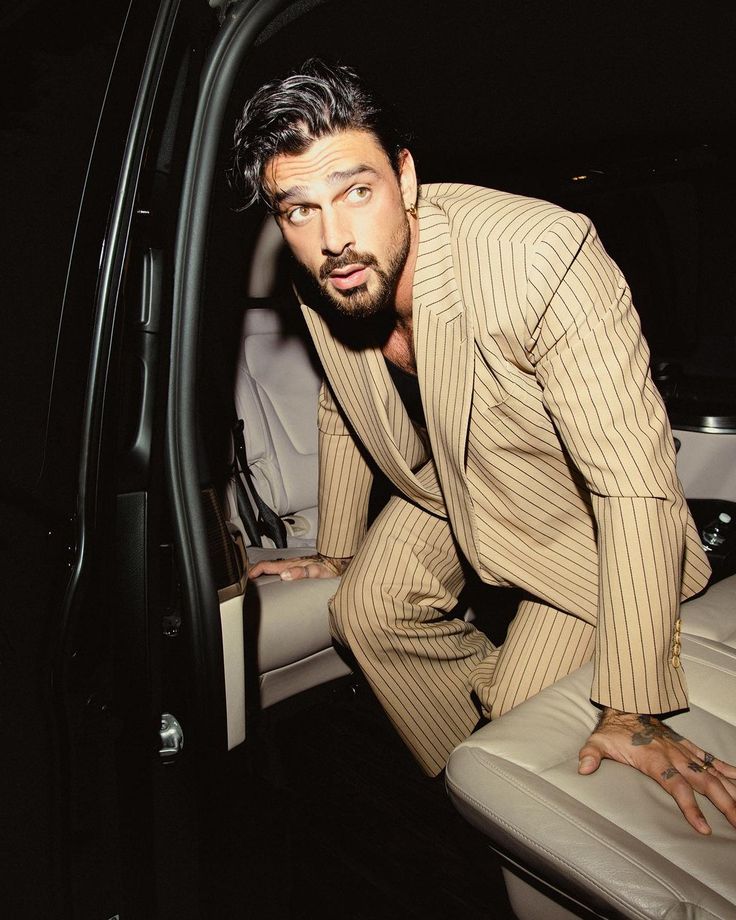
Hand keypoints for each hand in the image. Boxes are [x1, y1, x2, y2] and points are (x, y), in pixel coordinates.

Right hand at [248, 553, 349, 581]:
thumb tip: (284, 575)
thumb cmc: (328, 568)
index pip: (266, 565)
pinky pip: (281, 570)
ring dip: (263, 572)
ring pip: (273, 567)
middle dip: (254, 571)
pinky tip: (273, 579)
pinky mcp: (298, 567)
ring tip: (255, 581)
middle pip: (267, 566)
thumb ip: (300, 572)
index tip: (246, 578)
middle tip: (246, 580)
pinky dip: (272, 573)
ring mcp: (293, 565)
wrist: (338, 562)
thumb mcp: (315, 571)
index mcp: (289, 565)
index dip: (254, 571)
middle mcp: (289, 564)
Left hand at [578, 709, 735, 834]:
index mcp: (655, 759)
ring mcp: (685, 752)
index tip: (703, 828)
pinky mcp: (689, 748)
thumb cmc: (614, 730)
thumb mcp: (597, 741)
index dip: (690, 806)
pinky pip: (713, 760)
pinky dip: (730, 771)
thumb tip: (583, 768)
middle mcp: (675, 756)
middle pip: (704, 782)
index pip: (676, 785)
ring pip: (714, 773)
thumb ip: (591, 755)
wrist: (627, 706)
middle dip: (725, 804)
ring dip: (732, 791)